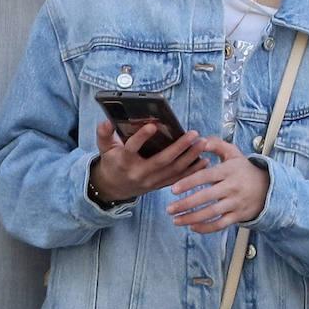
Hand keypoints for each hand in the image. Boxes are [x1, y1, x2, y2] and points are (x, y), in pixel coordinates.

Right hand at [89, 119, 207, 203]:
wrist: (115, 187)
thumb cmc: (112, 161)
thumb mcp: (104, 147)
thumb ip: (104, 134)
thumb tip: (106, 121)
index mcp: (124, 161)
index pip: (132, 148)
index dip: (142, 137)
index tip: (153, 125)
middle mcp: (139, 172)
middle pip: (162, 160)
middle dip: (179, 147)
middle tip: (193, 134)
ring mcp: (151, 181)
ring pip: (174, 170)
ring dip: (190, 157)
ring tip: (202, 143)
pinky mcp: (160, 186)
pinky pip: (179, 179)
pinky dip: (193, 170)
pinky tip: (204, 160)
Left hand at [167, 137, 270, 232]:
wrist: (270, 187)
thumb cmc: (243, 168)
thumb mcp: (233, 153)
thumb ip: (215, 144)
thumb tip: (199, 140)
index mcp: (228, 171)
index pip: (206, 176)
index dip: (189, 183)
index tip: (173, 189)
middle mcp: (232, 187)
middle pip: (207, 197)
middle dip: (186, 204)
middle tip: (169, 209)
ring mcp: (236, 203)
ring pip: (212, 213)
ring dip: (192, 218)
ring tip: (175, 220)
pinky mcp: (239, 215)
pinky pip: (221, 224)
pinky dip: (207, 228)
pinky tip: (192, 227)